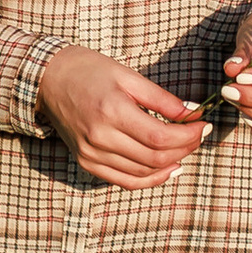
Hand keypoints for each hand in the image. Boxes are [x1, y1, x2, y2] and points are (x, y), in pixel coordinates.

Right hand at [35, 43, 205, 188]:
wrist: (48, 79)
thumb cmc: (89, 71)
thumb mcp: (128, 75)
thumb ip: (161, 98)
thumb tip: (192, 114)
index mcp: (112, 111)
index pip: (161, 137)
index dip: (189, 135)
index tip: (204, 124)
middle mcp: (100, 138)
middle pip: (156, 157)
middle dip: (186, 148)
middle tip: (199, 134)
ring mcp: (91, 154)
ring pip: (144, 172)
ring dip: (172, 163)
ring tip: (187, 147)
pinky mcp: (87, 163)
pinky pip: (125, 181)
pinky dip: (151, 179)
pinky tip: (169, 169)